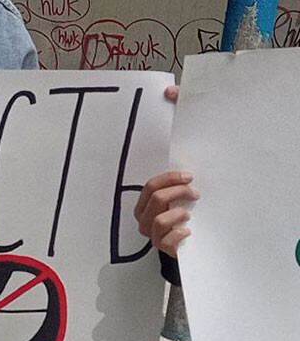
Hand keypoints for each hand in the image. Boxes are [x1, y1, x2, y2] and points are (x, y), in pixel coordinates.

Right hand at [133, 85, 194, 256]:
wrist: (192, 238)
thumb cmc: (185, 200)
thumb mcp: (182, 165)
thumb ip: (175, 126)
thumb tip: (171, 90)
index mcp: (145, 200)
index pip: (150, 186)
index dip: (170, 179)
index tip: (190, 175)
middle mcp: (144, 217)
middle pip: (154, 199)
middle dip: (177, 192)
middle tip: (196, 191)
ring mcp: (153, 235)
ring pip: (158, 221)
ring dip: (179, 214)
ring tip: (191, 213)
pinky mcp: (164, 250)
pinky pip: (167, 242)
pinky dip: (179, 236)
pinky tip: (190, 231)